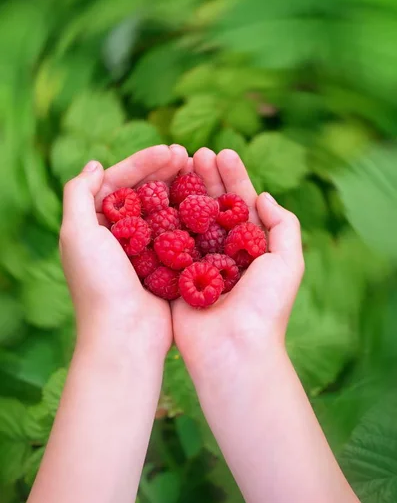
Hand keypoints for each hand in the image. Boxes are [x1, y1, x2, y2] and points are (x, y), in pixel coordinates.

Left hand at [60, 144, 187, 358]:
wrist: (125, 336)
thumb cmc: (99, 284)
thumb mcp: (76, 234)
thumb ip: (79, 194)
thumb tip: (95, 164)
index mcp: (94, 226)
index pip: (118, 183)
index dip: (143, 163)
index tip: (170, 150)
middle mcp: (118, 237)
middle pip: (143, 193)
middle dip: (164, 172)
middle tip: (188, 156)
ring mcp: (144, 252)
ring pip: (164, 210)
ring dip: (180, 189)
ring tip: (201, 172)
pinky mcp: (165, 266)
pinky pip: (180, 233)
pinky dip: (192, 217)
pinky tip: (208, 203)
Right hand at [172, 148, 304, 376]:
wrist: (232, 349)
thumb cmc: (264, 306)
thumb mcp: (288, 262)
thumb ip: (283, 226)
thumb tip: (263, 196)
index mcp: (251, 248)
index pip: (242, 203)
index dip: (233, 177)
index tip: (222, 152)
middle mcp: (223, 252)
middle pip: (213, 206)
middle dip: (206, 178)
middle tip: (196, 153)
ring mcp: (197, 262)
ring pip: (188, 218)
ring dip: (184, 190)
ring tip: (176, 165)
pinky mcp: (174, 275)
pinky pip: (167, 241)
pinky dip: (162, 217)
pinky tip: (155, 193)